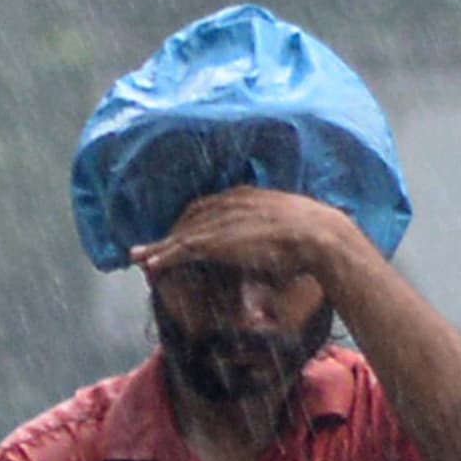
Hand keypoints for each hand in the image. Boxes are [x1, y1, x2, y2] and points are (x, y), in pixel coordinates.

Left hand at [128, 185, 365, 285]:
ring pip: (182, 232)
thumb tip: (290, 250)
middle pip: (191, 215)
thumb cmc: (317, 237)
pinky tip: (151, 265)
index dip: (194, 220)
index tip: (183, 232)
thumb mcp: (295, 228)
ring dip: (160, 246)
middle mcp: (230, 202)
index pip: (212, 204)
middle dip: (171, 230)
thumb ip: (282, 233)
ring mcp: (222, 221)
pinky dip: (164, 256)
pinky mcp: (216, 241)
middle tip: (153, 245)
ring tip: (141, 257)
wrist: (319, 236)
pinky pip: (182, 248)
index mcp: (248, 196)